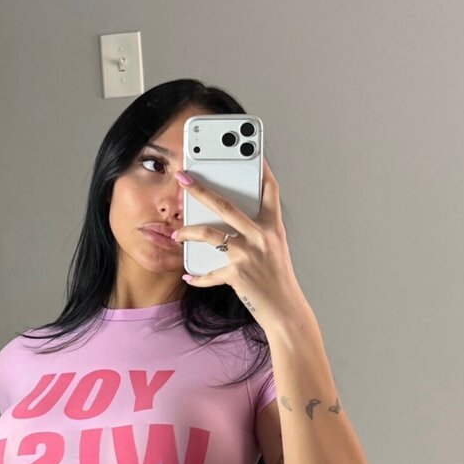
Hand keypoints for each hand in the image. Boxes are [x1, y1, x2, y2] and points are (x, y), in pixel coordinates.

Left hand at [172, 156, 308, 332]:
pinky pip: (210, 272)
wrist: (286, 310)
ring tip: (178, 234)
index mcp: (273, 227)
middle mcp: (262, 236)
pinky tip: (188, 276)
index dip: (260, 168)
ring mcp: (249, 254)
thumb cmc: (277, 279)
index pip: (269, 190)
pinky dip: (198, 276)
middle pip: (226, 205)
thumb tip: (230, 220)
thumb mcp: (275, 249)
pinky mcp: (237, 274)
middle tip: (184, 178)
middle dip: (201, 190)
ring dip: (189, 232)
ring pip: (210, 234)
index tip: (250, 152)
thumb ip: (257, 231)